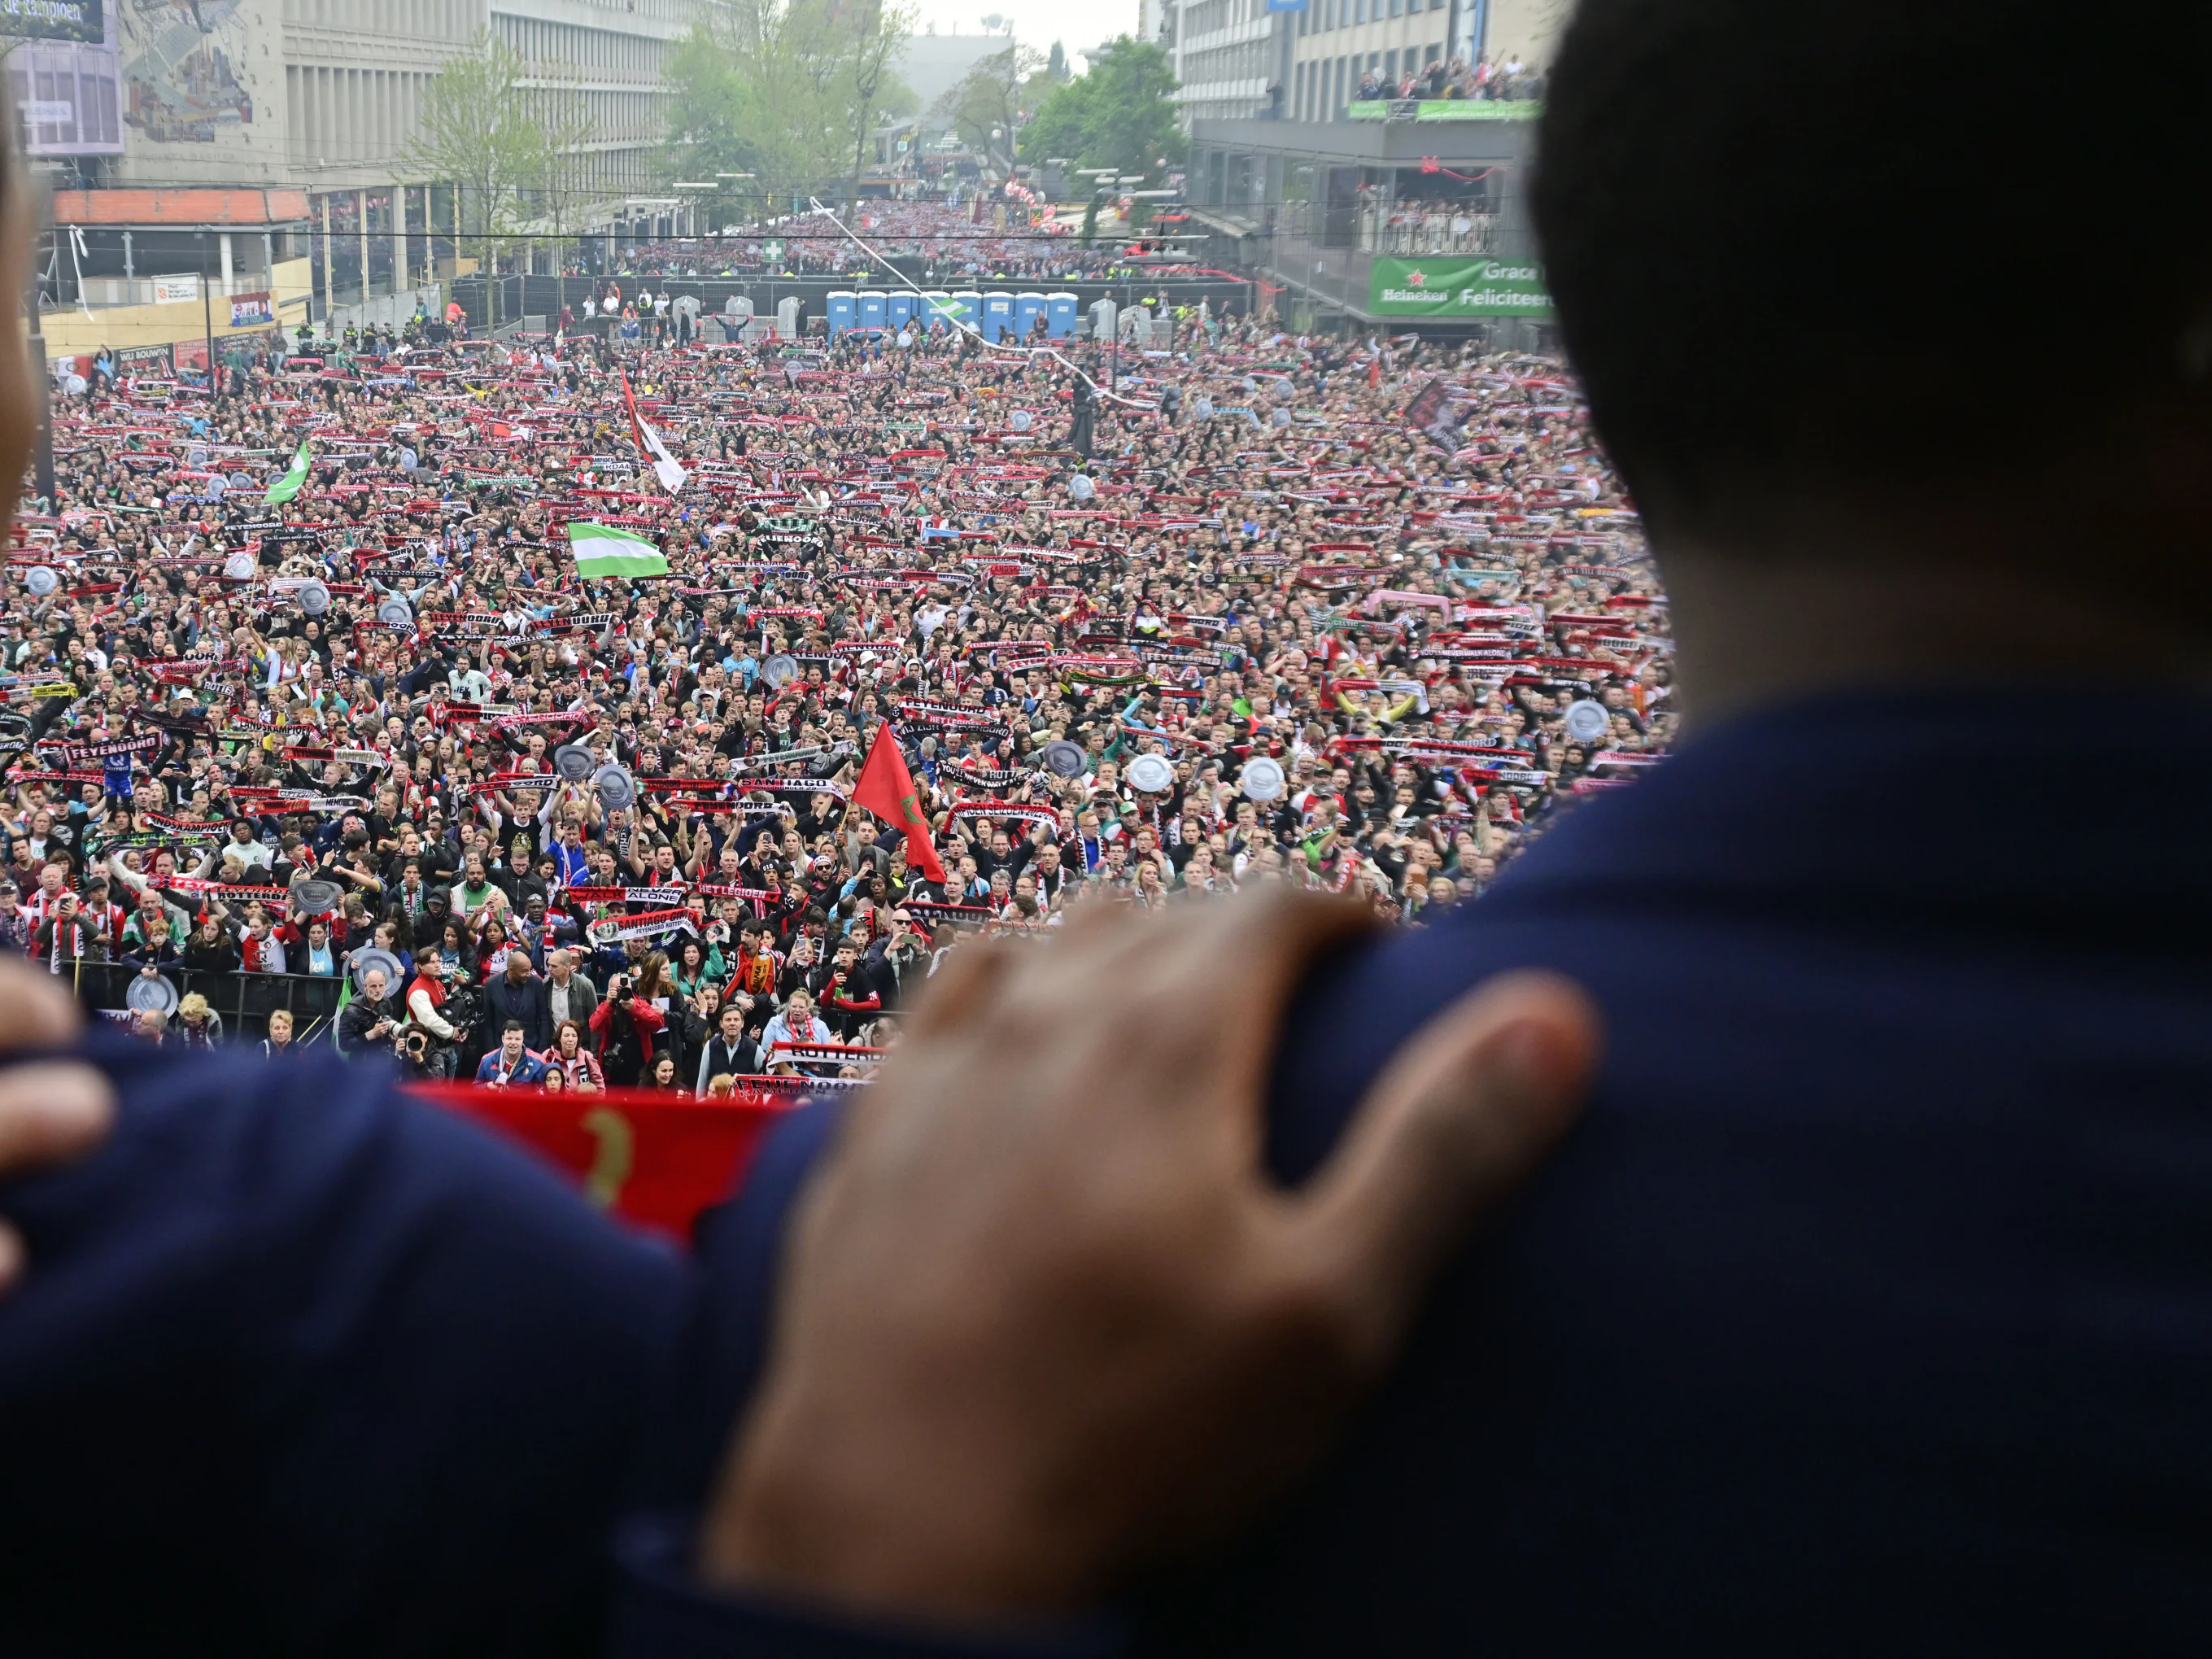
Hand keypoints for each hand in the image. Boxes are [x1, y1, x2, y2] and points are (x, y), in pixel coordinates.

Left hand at [701, 890, 1598, 1625]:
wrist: (899, 1514)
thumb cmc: (1132, 1425)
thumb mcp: (1328, 1310)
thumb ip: (1440, 1152)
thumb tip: (1553, 1015)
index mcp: (1163, 1041)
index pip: (1269, 909)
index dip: (1338, 914)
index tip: (1379, 946)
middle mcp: (1040, 1019)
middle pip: (1158, 914)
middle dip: (1236, 929)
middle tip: (1290, 981)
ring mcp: (939, 1070)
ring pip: (1042, 944)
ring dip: (1116, 946)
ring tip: (1164, 993)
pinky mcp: (869, 1130)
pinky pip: (939, 1006)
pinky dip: (1002, 992)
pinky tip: (1011, 1036)